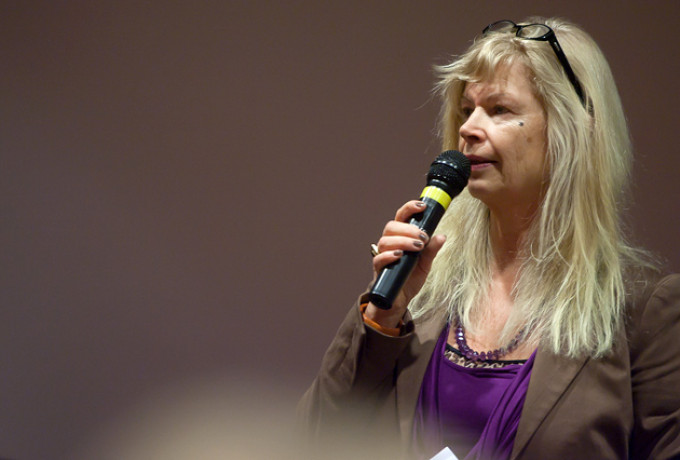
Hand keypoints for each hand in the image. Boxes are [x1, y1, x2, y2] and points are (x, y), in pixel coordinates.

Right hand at [365, 200, 446, 327]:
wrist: (400, 300)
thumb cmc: (410, 278)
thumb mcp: (425, 263)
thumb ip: (431, 250)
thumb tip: (442, 236)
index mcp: (401, 237)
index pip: (401, 217)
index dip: (409, 208)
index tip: (422, 206)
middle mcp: (390, 243)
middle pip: (391, 226)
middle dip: (408, 229)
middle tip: (423, 237)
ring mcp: (383, 255)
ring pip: (385, 240)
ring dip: (403, 241)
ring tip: (417, 247)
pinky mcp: (379, 269)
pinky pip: (378, 258)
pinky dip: (389, 255)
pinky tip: (400, 256)